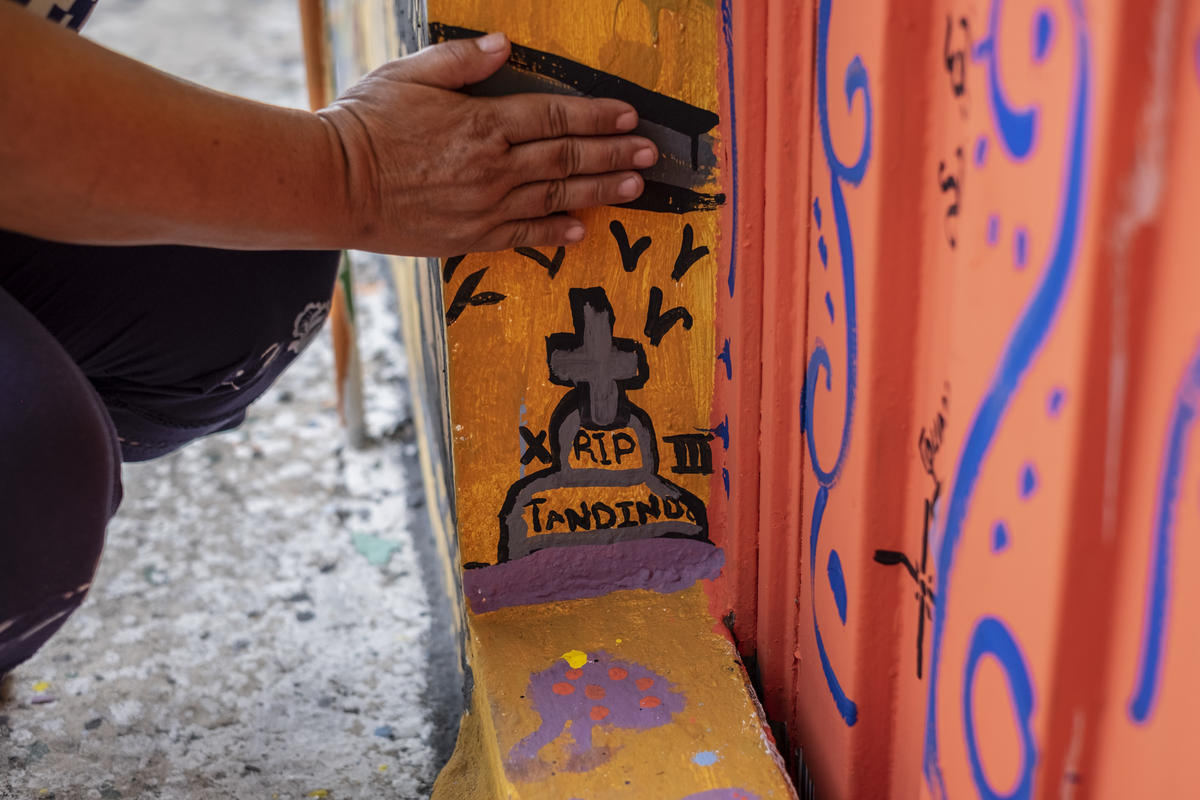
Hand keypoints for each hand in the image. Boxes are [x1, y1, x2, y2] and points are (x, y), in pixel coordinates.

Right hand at [317, 32, 657, 255]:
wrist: (332, 185)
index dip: (596, 117)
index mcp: (480, 124)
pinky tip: (582, 229)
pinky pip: (524, 236)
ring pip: (556, 197)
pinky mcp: (471, 238)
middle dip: (614, 154)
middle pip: (566, 159)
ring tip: (635, 186)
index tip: (628, 116)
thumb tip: (504, 43)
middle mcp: (492, 168)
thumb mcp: (408, 75)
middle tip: (649, 154)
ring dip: (600, 191)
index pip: (553, 117)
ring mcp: (484, 207)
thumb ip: (461, 61)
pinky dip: (556, 232)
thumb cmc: (365, 125)